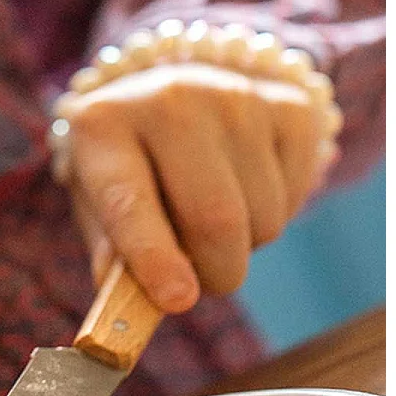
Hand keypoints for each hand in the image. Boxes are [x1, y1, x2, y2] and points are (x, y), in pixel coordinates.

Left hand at [53, 62, 333, 313]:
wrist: (172, 94)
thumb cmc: (129, 165)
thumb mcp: (98, 202)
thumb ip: (114, 253)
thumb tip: (141, 300)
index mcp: (103, 124)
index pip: (128, 201)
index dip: (154, 257)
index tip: (177, 301)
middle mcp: (170, 99)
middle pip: (214, 218)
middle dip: (216, 274)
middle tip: (204, 284)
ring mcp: (235, 96)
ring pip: (262, 217)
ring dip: (245, 246)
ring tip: (215, 224)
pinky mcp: (288, 103)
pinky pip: (296, 194)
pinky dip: (275, 215)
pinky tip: (246, 189)